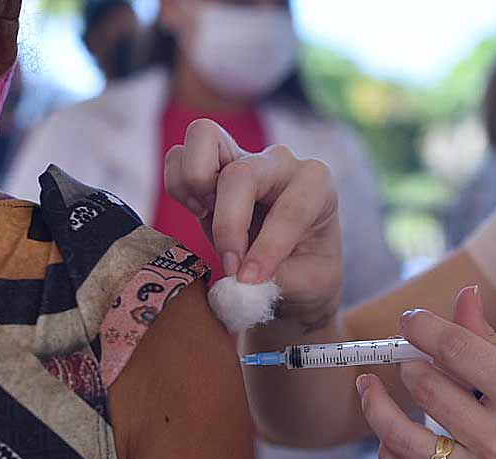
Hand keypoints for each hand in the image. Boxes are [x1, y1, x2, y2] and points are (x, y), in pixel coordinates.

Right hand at [164, 119, 342, 325]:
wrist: (295, 267)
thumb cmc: (307, 271)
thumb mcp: (308, 284)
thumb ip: (275, 282)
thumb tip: (236, 284)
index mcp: (317, 185)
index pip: (290, 209)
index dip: (267, 248)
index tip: (250, 280)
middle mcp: (280, 163)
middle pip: (240, 174)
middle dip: (228, 224)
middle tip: (229, 265)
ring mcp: (244, 157)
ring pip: (204, 137)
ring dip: (195, 182)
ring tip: (206, 216)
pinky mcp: (212, 165)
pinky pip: (178, 156)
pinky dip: (178, 185)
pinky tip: (199, 211)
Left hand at [355, 286, 495, 458]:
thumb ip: (494, 342)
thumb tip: (462, 296)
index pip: (456, 349)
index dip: (423, 327)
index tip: (411, 320)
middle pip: (426, 388)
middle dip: (406, 362)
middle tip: (404, 354)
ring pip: (404, 439)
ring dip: (377, 406)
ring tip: (369, 386)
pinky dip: (388, 456)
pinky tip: (386, 437)